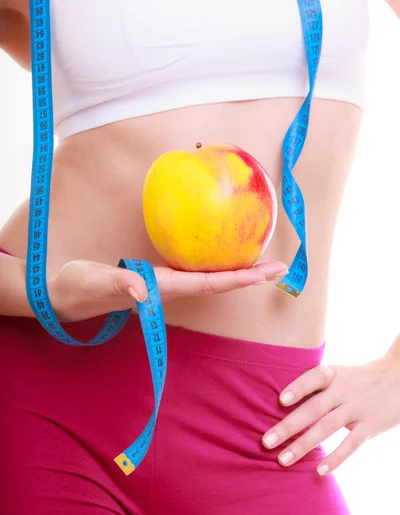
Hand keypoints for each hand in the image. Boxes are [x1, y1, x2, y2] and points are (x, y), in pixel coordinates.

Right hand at [48, 258, 287, 321]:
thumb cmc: (78, 288)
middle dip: (251, 276)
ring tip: (262, 261)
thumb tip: (142, 290)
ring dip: (237, 271)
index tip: (270, 273)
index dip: (242, 278)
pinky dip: (214, 262)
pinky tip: (220, 251)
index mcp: (163, 288)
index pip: (211, 284)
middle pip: (219, 282)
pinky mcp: (154, 276)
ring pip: (209, 277)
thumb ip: (118, 284)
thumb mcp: (94, 281)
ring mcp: (163, 284)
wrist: (63, 296)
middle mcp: (169, 288)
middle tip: (282, 266)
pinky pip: (193, 268)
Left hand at [262, 354, 399, 475]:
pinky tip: (319, 470)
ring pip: (327, 428)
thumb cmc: (357, 379)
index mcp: (334, 374)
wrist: (398, 378)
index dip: (298, 388)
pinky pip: (351, 444)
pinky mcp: (370, 426)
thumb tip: (281, 400)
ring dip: (303, 445)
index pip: (314, 378)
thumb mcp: (338, 373)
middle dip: (289, 426)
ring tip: (283, 460)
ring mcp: (357, 409)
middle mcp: (344, 391)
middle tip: (266, 441)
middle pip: (314, 409)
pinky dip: (336, 458)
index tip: (280, 400)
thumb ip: (316, 385)